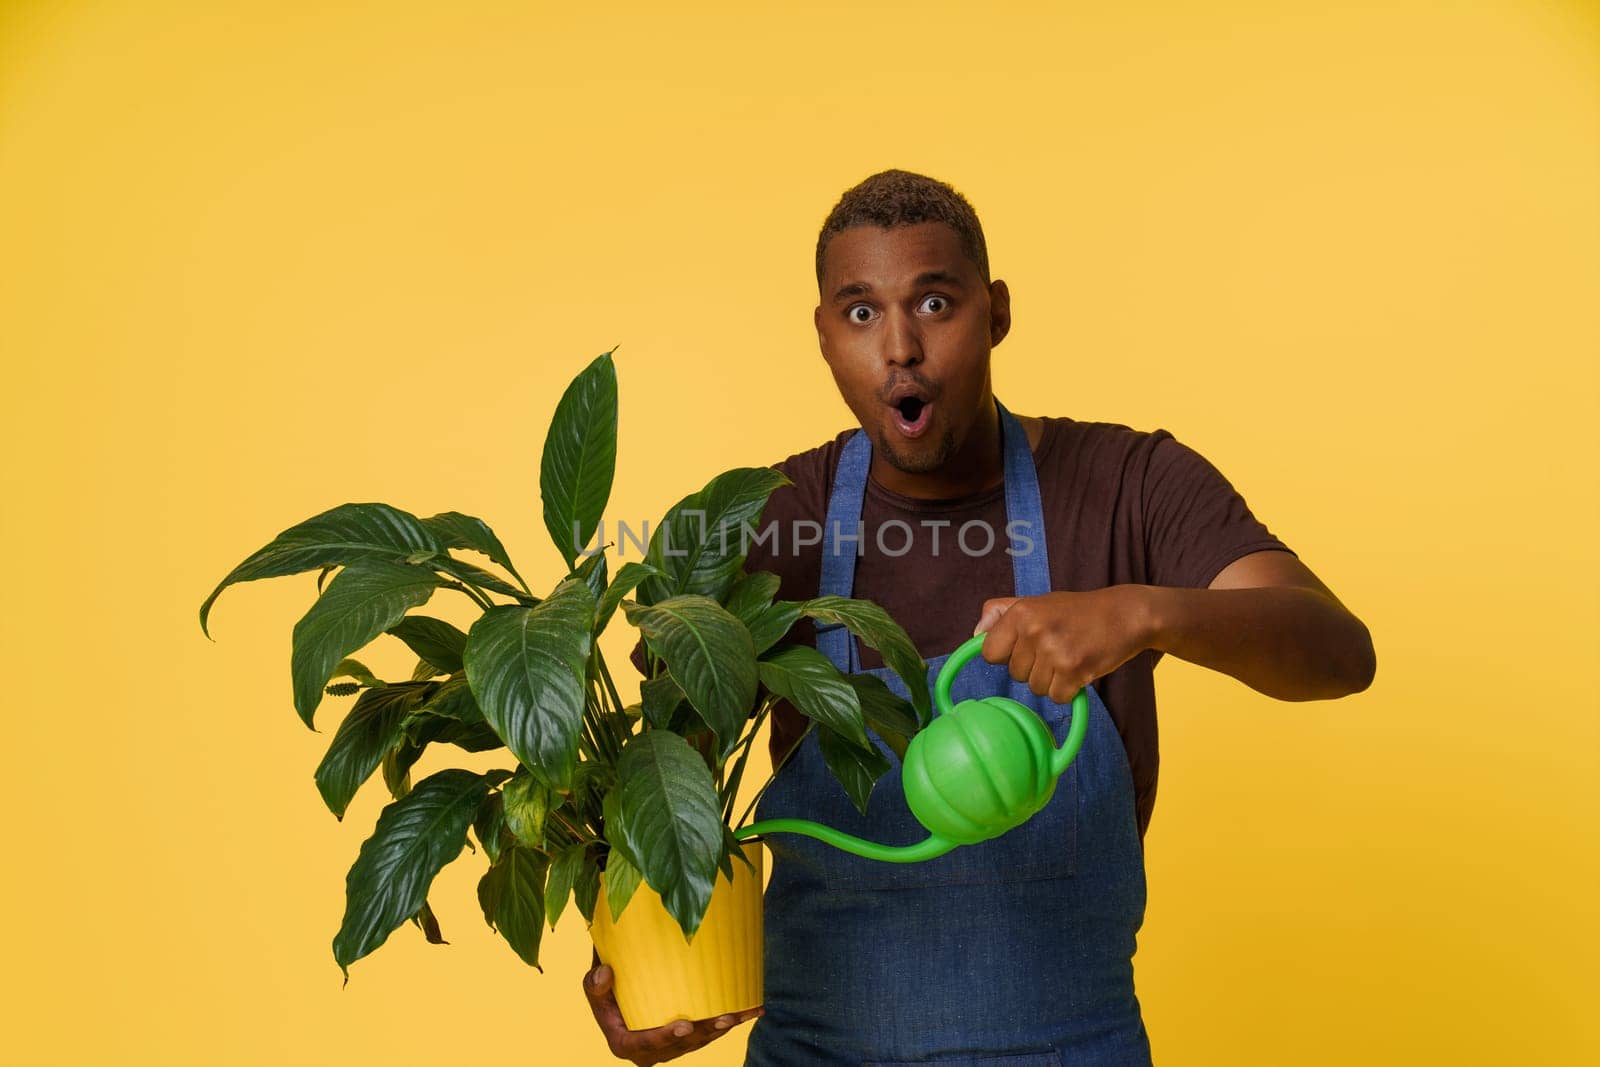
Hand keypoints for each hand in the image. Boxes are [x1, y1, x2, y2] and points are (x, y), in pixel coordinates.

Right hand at [583, 960, 763, 1064]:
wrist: (617, 990)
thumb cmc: (605, 987)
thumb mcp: (592, 985)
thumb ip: (594, 984)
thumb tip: (605, 974)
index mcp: (624, 1042)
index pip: (645, 1045)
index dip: (665, 1038)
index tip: (684, 1026)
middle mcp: (649, 1050)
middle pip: (680, 1046)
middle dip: (705, 1033)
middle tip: (726, 1017)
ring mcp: (669, 1045)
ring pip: (699, 1040)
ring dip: (722, 1028)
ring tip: (744, 1013)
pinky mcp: (684, 1036)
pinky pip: (707, 1030)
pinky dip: (730, 1020)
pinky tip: (752, 1009)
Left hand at [973, 587, 1155, 703]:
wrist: (1125, 614)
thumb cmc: (1078, 611)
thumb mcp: (1037, 601)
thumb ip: (1002, 612)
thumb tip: (974, 635)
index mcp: (1020, 612)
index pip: (989, 653)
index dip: (1006, 655)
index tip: (1024, 649)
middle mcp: (1034, 631)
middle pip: (1014, 674)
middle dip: (1033, 667)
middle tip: (1056, 647)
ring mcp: (1054, 652)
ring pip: (1035, 688)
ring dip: (1052, 679)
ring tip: (1070, 656)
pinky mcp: (1074, 672)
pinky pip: (1056, 697)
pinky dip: (1068, 690)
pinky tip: (1080, 669)